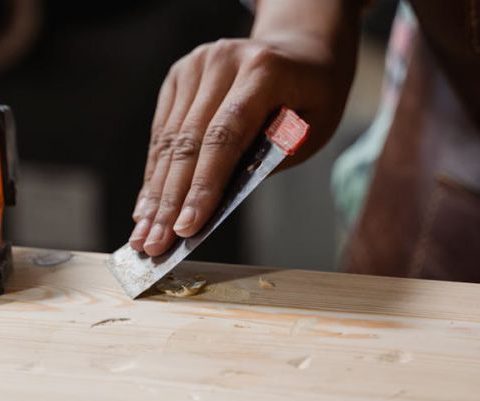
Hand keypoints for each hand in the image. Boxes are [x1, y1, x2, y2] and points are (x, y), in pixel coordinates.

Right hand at [130, 5, 359, 256]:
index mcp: (262, 72)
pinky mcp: (179, 78)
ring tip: (143, 235)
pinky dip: (154, 174)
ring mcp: (195, 66)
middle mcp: (221, 62)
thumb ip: (268, 159)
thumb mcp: (310, 130)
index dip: (203, 186)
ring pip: (168, 142)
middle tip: (154, 245)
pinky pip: (162, 133)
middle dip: (169, 201)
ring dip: (155, 195)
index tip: (186, 228)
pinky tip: (145, 206)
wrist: (299, 51)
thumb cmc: (310, 98)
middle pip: (188, 143)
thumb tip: (216, 202)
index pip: (224, 138)